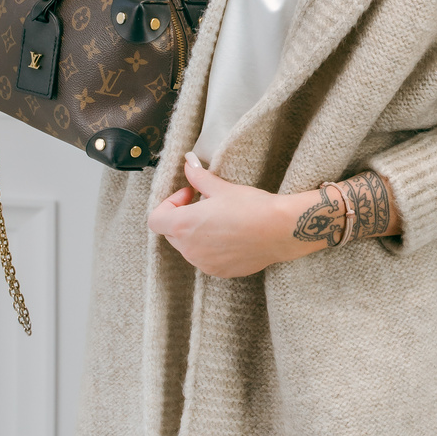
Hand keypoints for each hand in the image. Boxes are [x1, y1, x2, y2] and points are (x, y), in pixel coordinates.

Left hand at [146, 154, 324, 278]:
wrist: (280, 230)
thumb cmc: (251, 207)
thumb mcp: (221, 187)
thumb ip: (198, 178)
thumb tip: (188, 164)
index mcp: (183, 225)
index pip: (155, 219)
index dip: (168, 204)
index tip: (189, 195)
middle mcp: (189, 249)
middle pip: (171, 233)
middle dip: (183, 217)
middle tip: (205, 204)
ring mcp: (204, 263)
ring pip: (189, 247)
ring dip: (196, 234)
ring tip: (221, 220)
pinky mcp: (219, 272)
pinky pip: (206, 259)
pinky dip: (211, 248)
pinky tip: (232, 235)